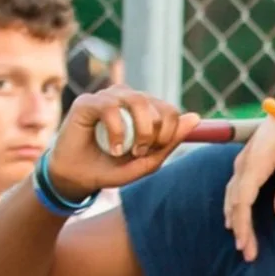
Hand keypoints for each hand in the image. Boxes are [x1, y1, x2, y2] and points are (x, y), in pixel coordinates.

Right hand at [47, 87, 200, 200]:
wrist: (79, 178)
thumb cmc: (112, 168)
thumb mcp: (147, 162)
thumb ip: (169, 142)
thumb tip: (195, 117)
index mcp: (144, 110)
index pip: (170, 110)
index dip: (170, 132)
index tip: (155, 151)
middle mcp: (128, 99)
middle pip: (158, 105)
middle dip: (155, 134)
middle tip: (140, 153)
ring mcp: (107, 98)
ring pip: (138, 100)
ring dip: (140, 131)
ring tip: (126, 151)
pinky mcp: (87, 102)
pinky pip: (111, 107)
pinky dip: (117, 131)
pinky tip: (113, 148)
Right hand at [222, 101, 274, 261]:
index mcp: (256, 162)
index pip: (243, 200)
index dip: (244, 225)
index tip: (247, 246)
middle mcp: (244, 162)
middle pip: (235, 201)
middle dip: (240, 228)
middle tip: (247, 253)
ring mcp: (243, 160)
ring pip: (232, 194)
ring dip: (235, 219)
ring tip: (241, 241)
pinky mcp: (248, 161)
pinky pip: (235, 187)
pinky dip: (234, 205)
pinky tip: (236, 218)